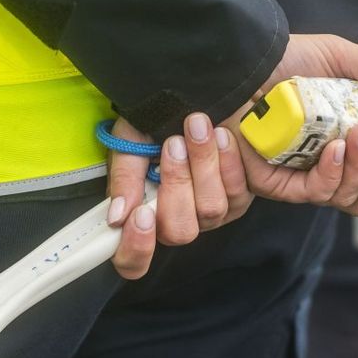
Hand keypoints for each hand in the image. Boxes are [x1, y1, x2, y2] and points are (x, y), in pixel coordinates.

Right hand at [107, 114, 251, 279]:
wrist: (196, 96)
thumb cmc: (157, 122)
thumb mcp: (130, 140)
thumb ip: (124, 176)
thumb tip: (117, 217)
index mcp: (144, 216)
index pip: (134, 261)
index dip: (136, 248)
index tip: (140, 214)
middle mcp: (178, 221)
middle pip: (179, 231)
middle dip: (177, 184)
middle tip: (173, 144)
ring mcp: (210, 214)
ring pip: (210, 210)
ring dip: (203, 165)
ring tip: (196, 127)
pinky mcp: (240, 199)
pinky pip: (237, 192)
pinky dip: (228, 161)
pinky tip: (221, 135)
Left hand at [228, 33, 357, 232]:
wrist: (248, 59)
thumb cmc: (290, 59)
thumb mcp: (342, 57)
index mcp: (350, 146)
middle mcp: (329, 167)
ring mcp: (303, 177)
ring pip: (345, 198)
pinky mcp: (276, 182)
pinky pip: (313, 192)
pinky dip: (331, 174)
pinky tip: (335, 149)